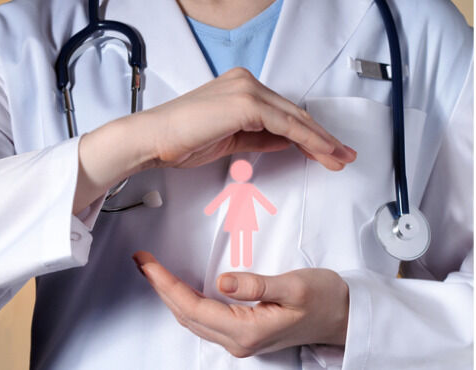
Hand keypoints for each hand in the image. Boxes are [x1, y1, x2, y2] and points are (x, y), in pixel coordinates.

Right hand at [74, 67, 356, 213]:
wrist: (154, 139)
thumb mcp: (229, 139)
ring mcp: (247, 90)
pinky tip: (322, 153)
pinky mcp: (247, 104)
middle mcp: (246, 82)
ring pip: (296, 118)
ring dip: (321, 140)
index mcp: (240, 86)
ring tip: (339, 159)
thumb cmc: (180, 140)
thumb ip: (259, 136)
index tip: (326, 149)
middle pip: (294, 112)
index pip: (282, 111)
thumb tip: (286, 141)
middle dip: (322, 137)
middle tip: (343, 155)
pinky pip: (287, 125)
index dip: (308, 132)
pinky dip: (308, 140)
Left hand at [132, 251, 349, 357]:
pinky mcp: (241, 333)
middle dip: (159, 287)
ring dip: (168, 294)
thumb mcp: (296, 286)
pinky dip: (184, 301)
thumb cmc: (326, 299)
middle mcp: (238, 341)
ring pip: (190, 319)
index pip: (193, 307)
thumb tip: (223, 281)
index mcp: (248, 330)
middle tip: (142, 261)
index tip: (148, 264)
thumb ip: (258, 285)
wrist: (344, 317)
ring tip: (152, 270)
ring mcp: (238, 340)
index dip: (165, 285)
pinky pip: (202, 319)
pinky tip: (177, 287)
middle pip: (185, 315)